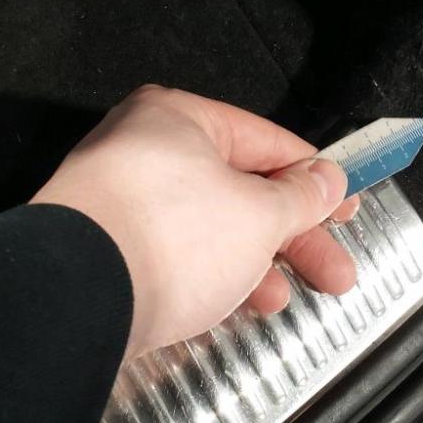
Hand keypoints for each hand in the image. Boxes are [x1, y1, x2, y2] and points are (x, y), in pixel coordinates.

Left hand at [30, 85, 358, 356]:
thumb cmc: (171, 235)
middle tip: (336, 268)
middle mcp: (145, 151)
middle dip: (294, 236)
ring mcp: (122, 203)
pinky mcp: (109, 252)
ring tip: (285, 298)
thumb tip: (327, 179)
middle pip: (241, 189)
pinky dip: (213, 277)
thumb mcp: (259, 213)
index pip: (268, 141)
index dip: (316, 177)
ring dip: (257, 264)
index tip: (347, 204)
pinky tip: (239, 304)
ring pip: (210, 228)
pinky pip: (177, 255)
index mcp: (179, 118)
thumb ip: (301, 196)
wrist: (74, 301)